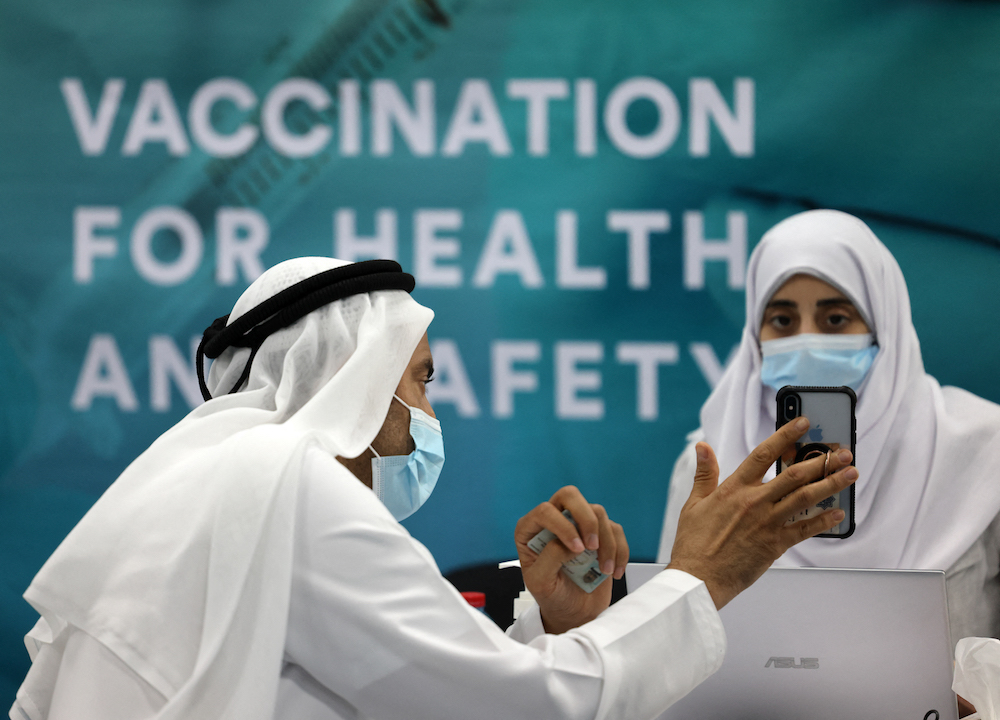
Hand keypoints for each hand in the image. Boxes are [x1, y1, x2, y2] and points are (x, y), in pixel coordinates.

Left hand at [514, 486, 628, 633]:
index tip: (576, 550)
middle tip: (592, 547)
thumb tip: (572, 542)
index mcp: (531, 529)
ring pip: (597, 512)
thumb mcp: (540, 583)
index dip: (563, 525)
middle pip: (570, 495)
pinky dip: (620, 550)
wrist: (574, 613)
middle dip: (586, 519)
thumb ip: (550, 558)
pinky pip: (615, 529)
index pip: (545, 510)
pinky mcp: (600, 535)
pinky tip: (614, 572)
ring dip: (606, 542)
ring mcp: (579, 526)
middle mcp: (554, 521)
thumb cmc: (552, 596)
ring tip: (604, 570)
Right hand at [667, 417, 857, 608]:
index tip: (803, 423)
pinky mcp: (775, 545)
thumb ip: (705, 473)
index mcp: (734, 488)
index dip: (785, 435)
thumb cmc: (694, 543)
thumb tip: (702, 447)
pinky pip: (805, 529)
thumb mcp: (694, 503)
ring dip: (831, 484)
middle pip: (794, 474)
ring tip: (850, 474)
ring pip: (805, 498)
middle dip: (822, 461)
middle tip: (841, 453)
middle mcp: (754, 501)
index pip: (764, 454)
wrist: (698, 578)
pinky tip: (838, 512)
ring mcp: (767, 523)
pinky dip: (824, 520)